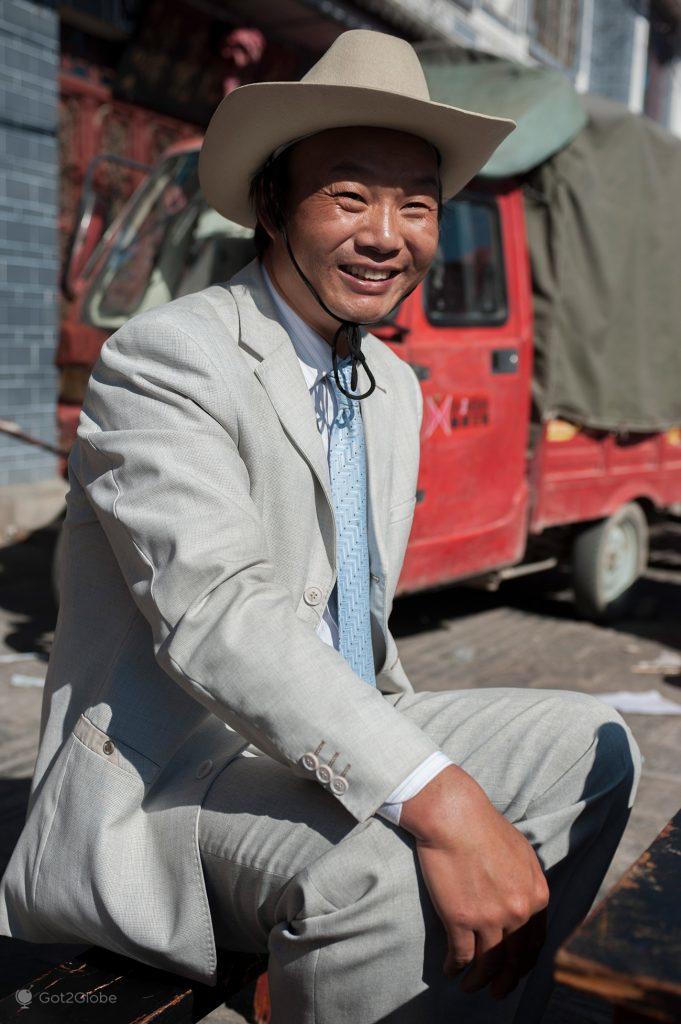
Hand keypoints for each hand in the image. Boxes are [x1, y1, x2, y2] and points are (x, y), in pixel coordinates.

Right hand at [399, 764, 548, 999]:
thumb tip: (525, 901)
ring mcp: (489, 918)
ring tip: (469, 987)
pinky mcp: (460, 919)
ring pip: (488, 963)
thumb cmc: (484, 825)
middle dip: (506, 981)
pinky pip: (461, 955)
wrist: (454, 815)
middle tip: (497, 991)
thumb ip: (527, 881)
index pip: (536, 941)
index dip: (525, 960)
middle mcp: (518, 911)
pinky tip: (450, 970)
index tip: (515, 967)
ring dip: (478, 981)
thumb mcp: (521, 852)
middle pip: (515, 959)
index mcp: (536, 894)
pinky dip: (456, 967)